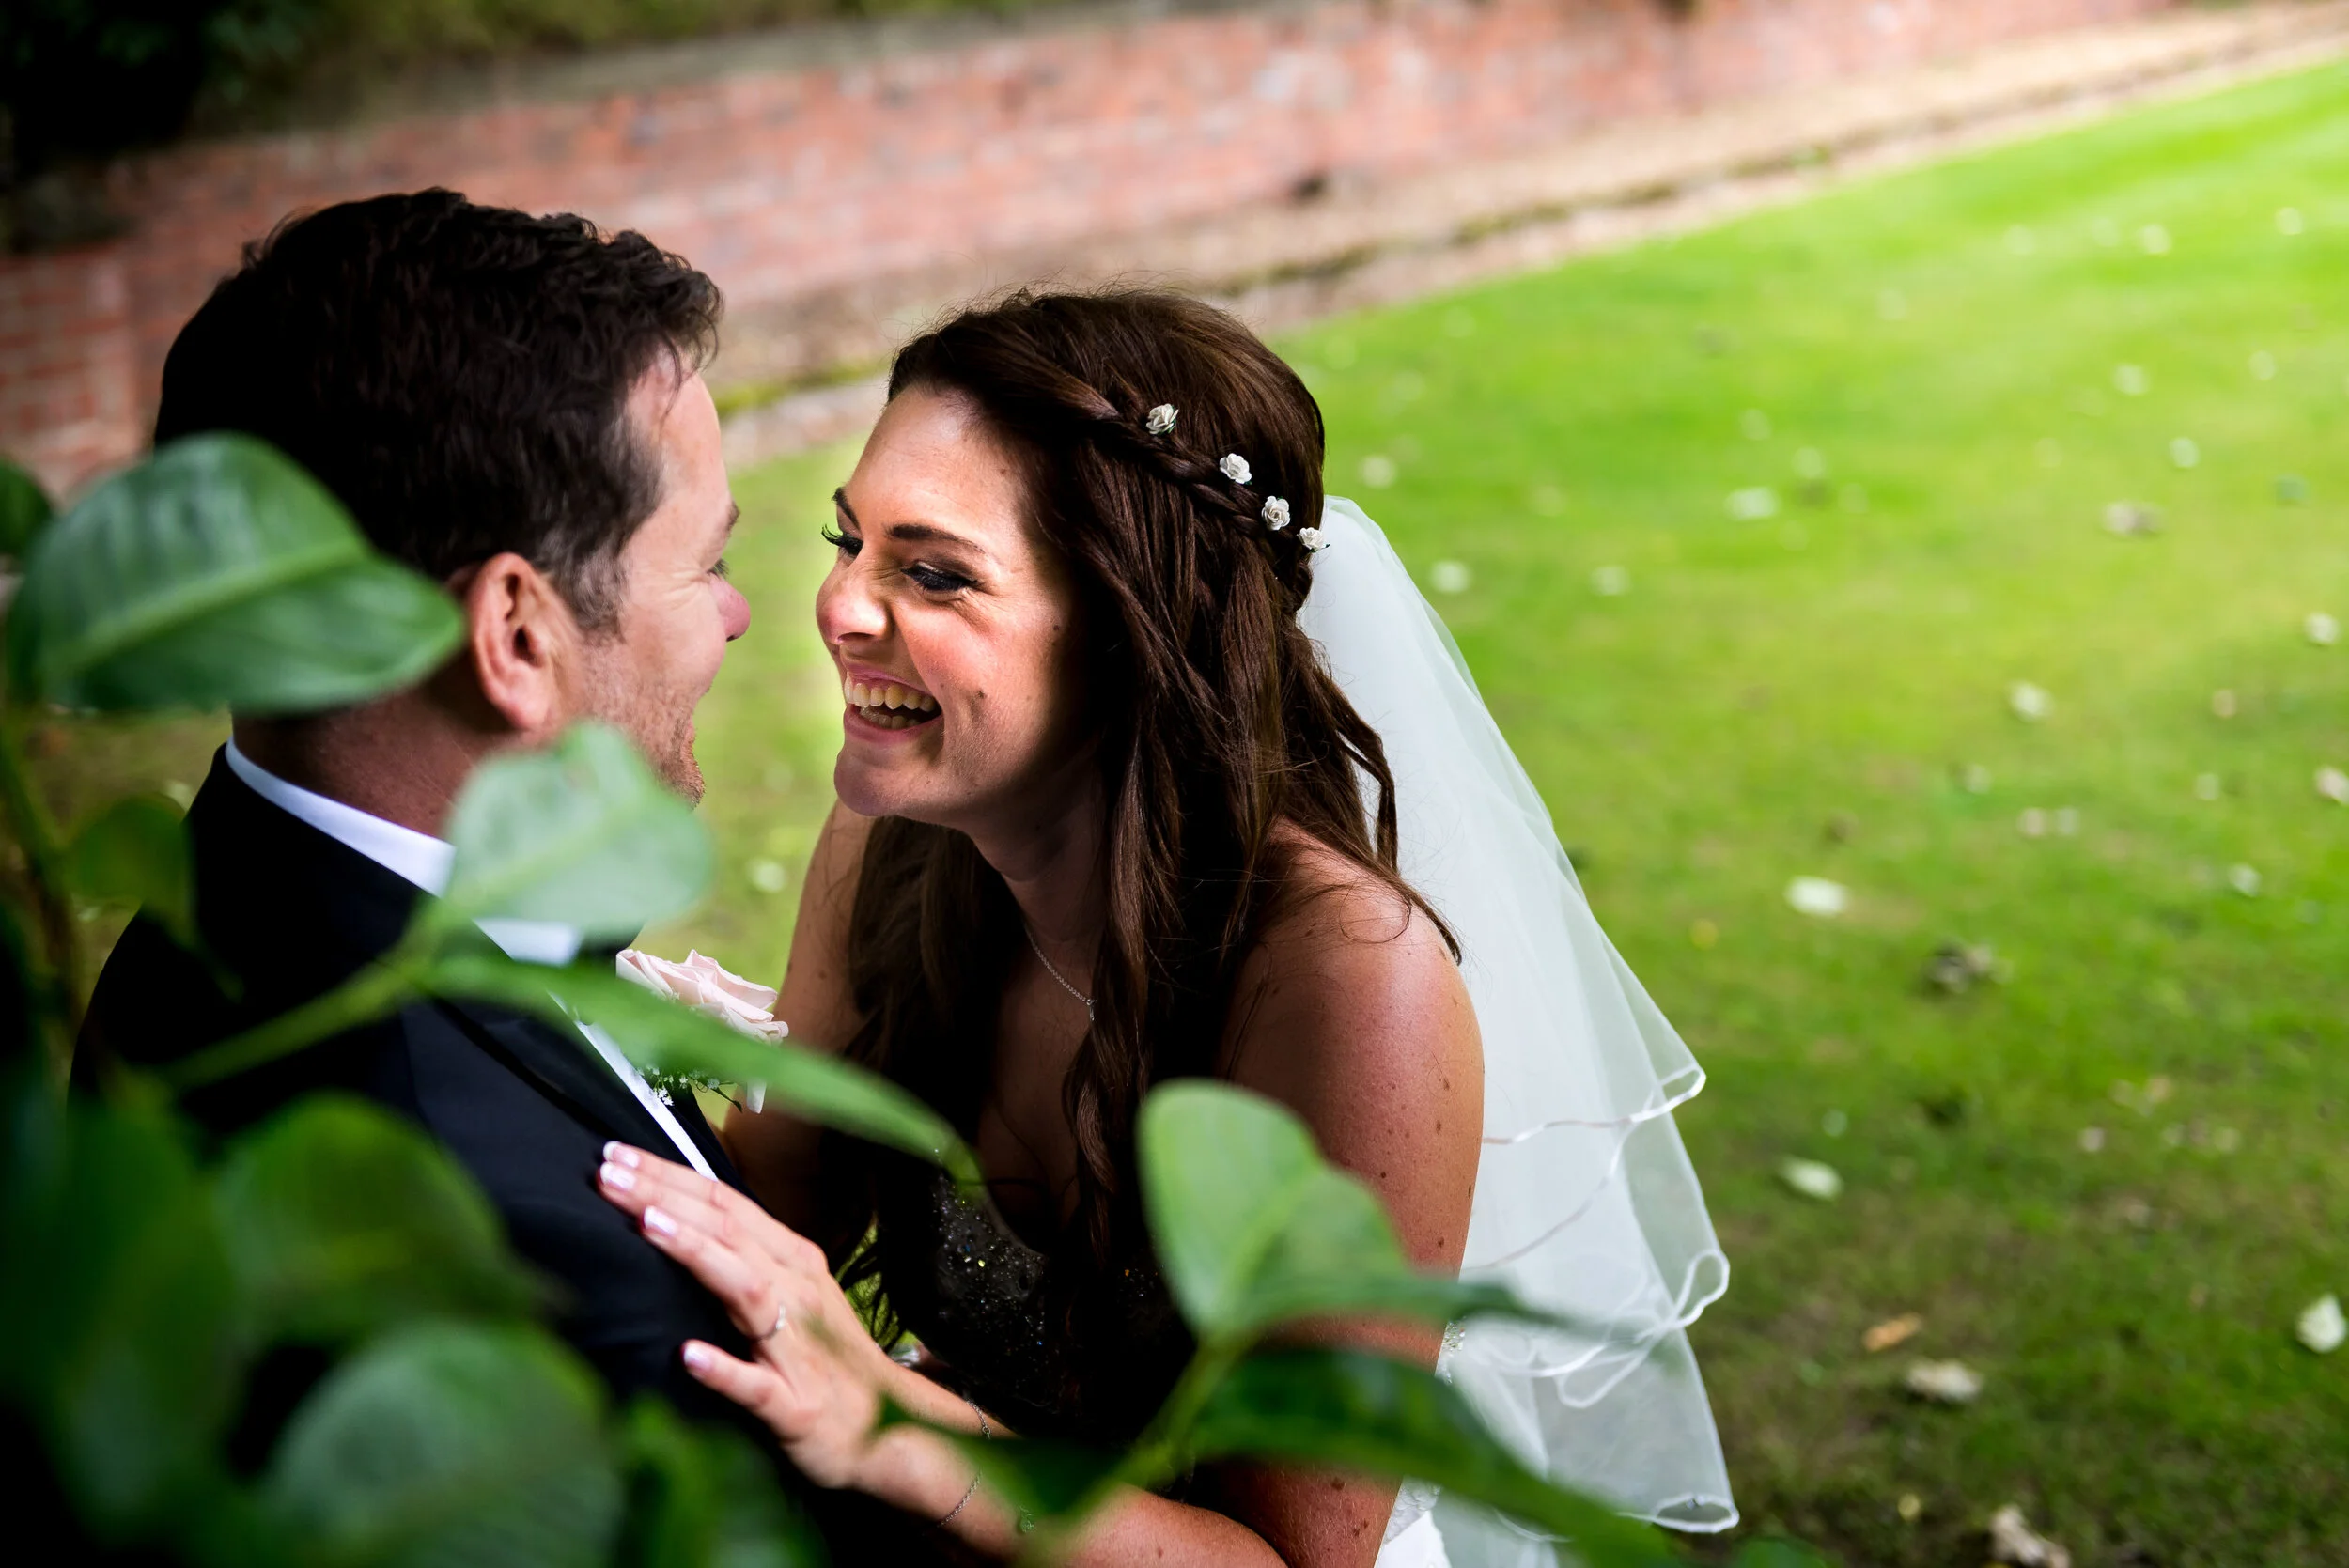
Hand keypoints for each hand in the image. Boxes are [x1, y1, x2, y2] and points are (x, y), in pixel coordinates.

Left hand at [595, 1142, 895, 1489]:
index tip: (617, 1155)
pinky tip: (687, 1355)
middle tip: (608, 1172)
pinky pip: (757, 1386)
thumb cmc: (824, 1359)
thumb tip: (679, 1219)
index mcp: (794, 1261)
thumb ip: (745, 1259)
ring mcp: (798, 1348)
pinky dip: (724, 1368)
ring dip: (695, 1252)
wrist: (888, 1428)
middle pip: (728, 1231)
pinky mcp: (796, 1407)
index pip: (726, 1204)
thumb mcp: (791, 1296)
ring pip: (745, 1289)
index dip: (672, 1176)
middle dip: (666, 1197)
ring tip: (646, 1223)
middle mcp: (797, 1292)